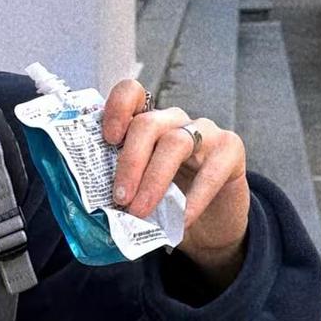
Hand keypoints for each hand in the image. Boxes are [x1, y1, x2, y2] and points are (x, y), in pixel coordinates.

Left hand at [101, 79, 249, 283]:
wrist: (210, 225)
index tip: (108, 139)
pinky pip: (211, 170)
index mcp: (147, 125)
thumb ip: (120, 187)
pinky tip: (182, 219)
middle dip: (130, 162)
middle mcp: (174, 122)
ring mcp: (205, 132)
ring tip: (141, 211)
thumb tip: (89, 205)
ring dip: (154, 180)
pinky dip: (194, 198)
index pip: (132, 94)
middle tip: (120, 198)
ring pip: (175, 142)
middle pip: (148, 124)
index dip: (117, 108)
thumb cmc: (169, 204)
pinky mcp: (231, 149)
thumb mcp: (140, 192)